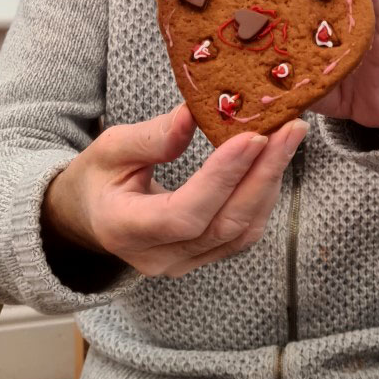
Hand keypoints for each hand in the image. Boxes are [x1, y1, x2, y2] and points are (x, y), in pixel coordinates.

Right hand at [42, 104, 307, 278]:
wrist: (89, 218)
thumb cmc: (97, 179)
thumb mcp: (109, 148)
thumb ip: (151, 137)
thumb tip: (194, 113)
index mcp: (124, 229)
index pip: (183, 214)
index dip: (221, 178)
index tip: (251, 137)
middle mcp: (158, 258)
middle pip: (222, 224)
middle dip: (262, 175)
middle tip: (289, 130)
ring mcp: (183, 264)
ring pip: (240, 233)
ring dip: (269, 184)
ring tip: (289, 139)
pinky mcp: (203, 258)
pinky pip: (242, 235)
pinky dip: (262, 198)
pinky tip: (273, 163)